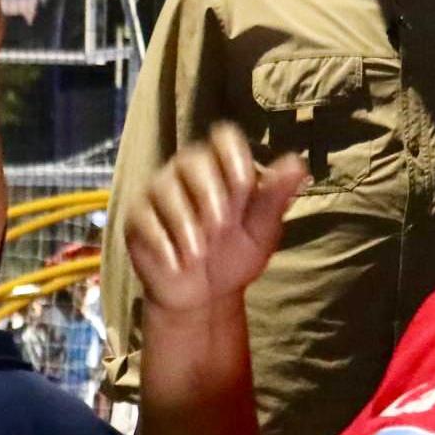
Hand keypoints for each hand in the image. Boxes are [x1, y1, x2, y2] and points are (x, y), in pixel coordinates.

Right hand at [119, 123, 304, 315]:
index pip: (224, 138)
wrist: (205, 296)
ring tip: (200, 254)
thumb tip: (297, 163)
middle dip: (209, 192)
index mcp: (222, 167)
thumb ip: (275, 197)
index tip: (245, 185)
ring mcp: (157, 194)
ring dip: (185, 223)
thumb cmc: (235, 255)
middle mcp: (186, 172)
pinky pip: (145, 220)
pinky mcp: (137, 219)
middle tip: (222, 227)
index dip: (233, 155)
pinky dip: (163, 243)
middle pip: (191, 159)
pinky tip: (178, 264)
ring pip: (165, 190)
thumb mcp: (261, 230)